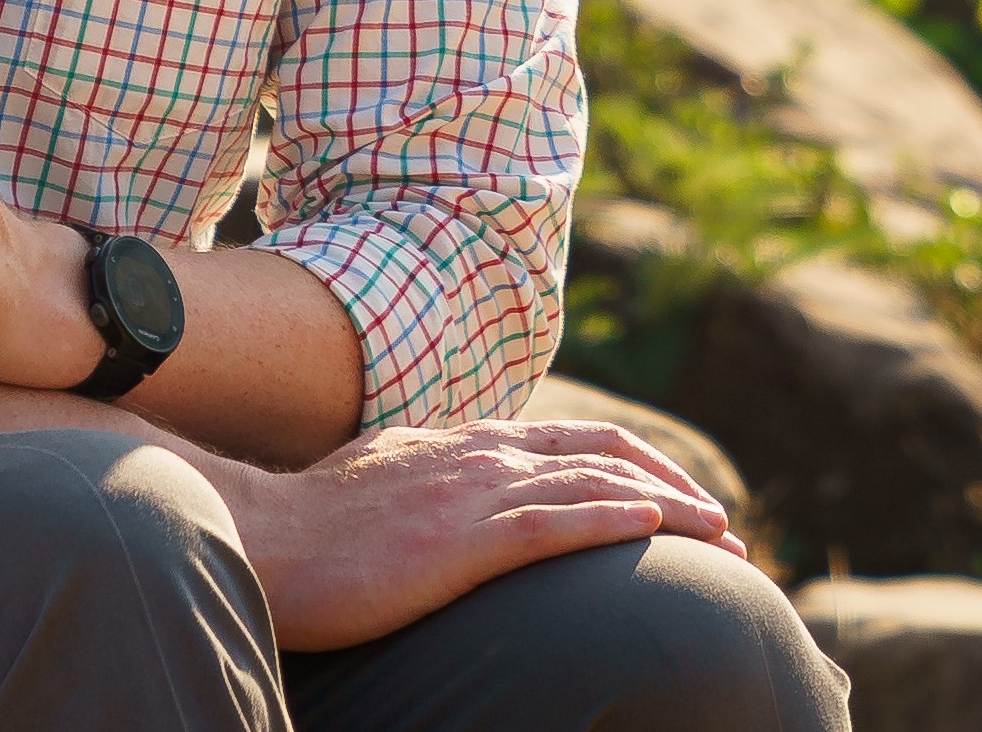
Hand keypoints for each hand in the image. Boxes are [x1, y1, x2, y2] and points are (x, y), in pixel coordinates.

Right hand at [208, 416, 744, 653]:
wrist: (261, 539)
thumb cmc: (308, 532)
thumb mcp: (380, 489)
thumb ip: (426, 486)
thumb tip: (450, 507)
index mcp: (458, 445)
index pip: (567, 441)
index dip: (633, 464)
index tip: (676, 498)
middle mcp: (475, 455)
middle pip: (600, 452)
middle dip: (671, 481)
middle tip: (721, 522)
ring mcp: (470, 492)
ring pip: (594, 485)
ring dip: (669, 507)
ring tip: (720, 535)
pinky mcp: (462, 539)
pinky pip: (555, 523)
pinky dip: (613, 520)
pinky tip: (657, 530)